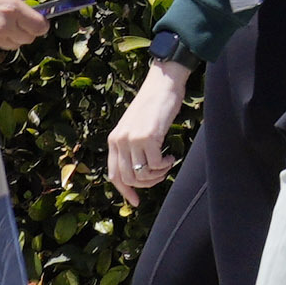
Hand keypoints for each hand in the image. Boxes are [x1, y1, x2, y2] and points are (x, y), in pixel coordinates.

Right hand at [0, 0, 48, 51]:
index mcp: (12, 9)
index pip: (40, 27)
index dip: (41, 22)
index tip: (36, 15)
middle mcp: (5, 27)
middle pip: (29, 38)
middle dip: (28, 28)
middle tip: (19, 16)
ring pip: (14, 45)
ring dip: (14, 35)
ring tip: (3, 20)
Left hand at [106, 58, 190, 193]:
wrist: (163, 83)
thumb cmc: (153, 104)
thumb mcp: (135, 126)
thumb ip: (131, 146)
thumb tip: (138, 172)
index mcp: (114, 140)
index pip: (114, 175)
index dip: (125, 192)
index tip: (136, 201)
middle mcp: (120, 141)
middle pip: (129, 178)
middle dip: (146, 184)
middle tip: (160, 175)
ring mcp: (133, 139)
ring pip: (141, 174)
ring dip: (157, 175)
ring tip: (166, 165)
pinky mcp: (148, 136)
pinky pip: (155, 164)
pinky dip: (165, 165)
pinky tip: (170, 157)